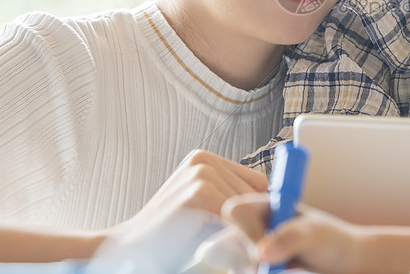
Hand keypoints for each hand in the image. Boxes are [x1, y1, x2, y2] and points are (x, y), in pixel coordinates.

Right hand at [110, 150, 267, 241]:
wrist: (132, 248)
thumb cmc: (171, 235)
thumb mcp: (205, 210)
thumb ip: (232, 202)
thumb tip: (277, 208)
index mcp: (206, 160)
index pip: (257, 183)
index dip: (256, 210)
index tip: (254, 231)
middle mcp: (204, 159)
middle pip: (255, 194)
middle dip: (249, 221)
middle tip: (229, 241)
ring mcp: (201, 172)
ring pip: (247, 208)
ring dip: (239, 231)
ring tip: (212, 241)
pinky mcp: (200, 191)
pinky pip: (236, 218)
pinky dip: (233, 237)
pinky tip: (212, 245)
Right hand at [223, 193, 365, 273]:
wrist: (342, 261)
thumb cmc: (332, 241)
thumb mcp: (315, 235)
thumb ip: (290, 239)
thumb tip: (261, 253)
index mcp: (265, 205)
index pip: (236, 210)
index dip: (245, 230)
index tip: (264, 249)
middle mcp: (255, 225)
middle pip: (230, 240)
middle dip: (249, 257)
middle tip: (275, 266)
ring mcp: (254, 247)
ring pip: (236, 262)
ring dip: (255, 270)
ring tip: (283, 268)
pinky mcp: (257, 266)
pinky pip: (245, 271)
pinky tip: (279, 272)